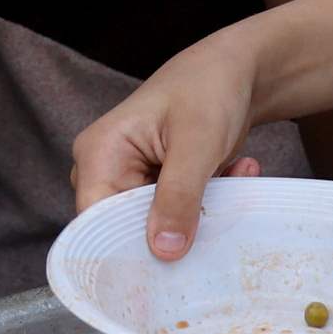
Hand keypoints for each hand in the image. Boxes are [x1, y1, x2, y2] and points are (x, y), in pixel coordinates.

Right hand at [65, 35, 269, 258]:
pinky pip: (175, 213)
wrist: (236, 69)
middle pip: (125, 228)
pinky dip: (207, 201)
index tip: (172, 264)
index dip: (127, 249)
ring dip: (199, 212)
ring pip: (156, 224)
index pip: (96, 222)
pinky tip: (236, 171)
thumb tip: (164, 252)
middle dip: (175, 228)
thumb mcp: (197, 143)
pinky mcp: (155, 184)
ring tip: (234, 177)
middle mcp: (105, 168)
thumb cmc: (209, 88)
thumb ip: (179, 196)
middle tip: (217, 213)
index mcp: (99, 153)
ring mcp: (130, 177)